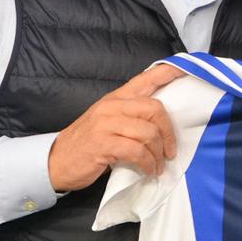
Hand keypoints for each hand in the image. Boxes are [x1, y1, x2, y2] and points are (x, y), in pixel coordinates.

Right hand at [47, 65, 183, 191]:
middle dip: (168, 132)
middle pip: (154, 108)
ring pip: (148, 132)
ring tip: (157, 166)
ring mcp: (107, 124)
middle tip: (170, 151)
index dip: (167, 73)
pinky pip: (137, 151)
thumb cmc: (86, 143)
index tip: (185, 69)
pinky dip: (147, 163)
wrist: (56, 161)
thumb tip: (161, 122)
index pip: (145, 79)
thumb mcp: (107, 121)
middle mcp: (112, 106)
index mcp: (116, 98)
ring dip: (158, 153)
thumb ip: (130, 115)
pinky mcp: (104, 144)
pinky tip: (148, 171)